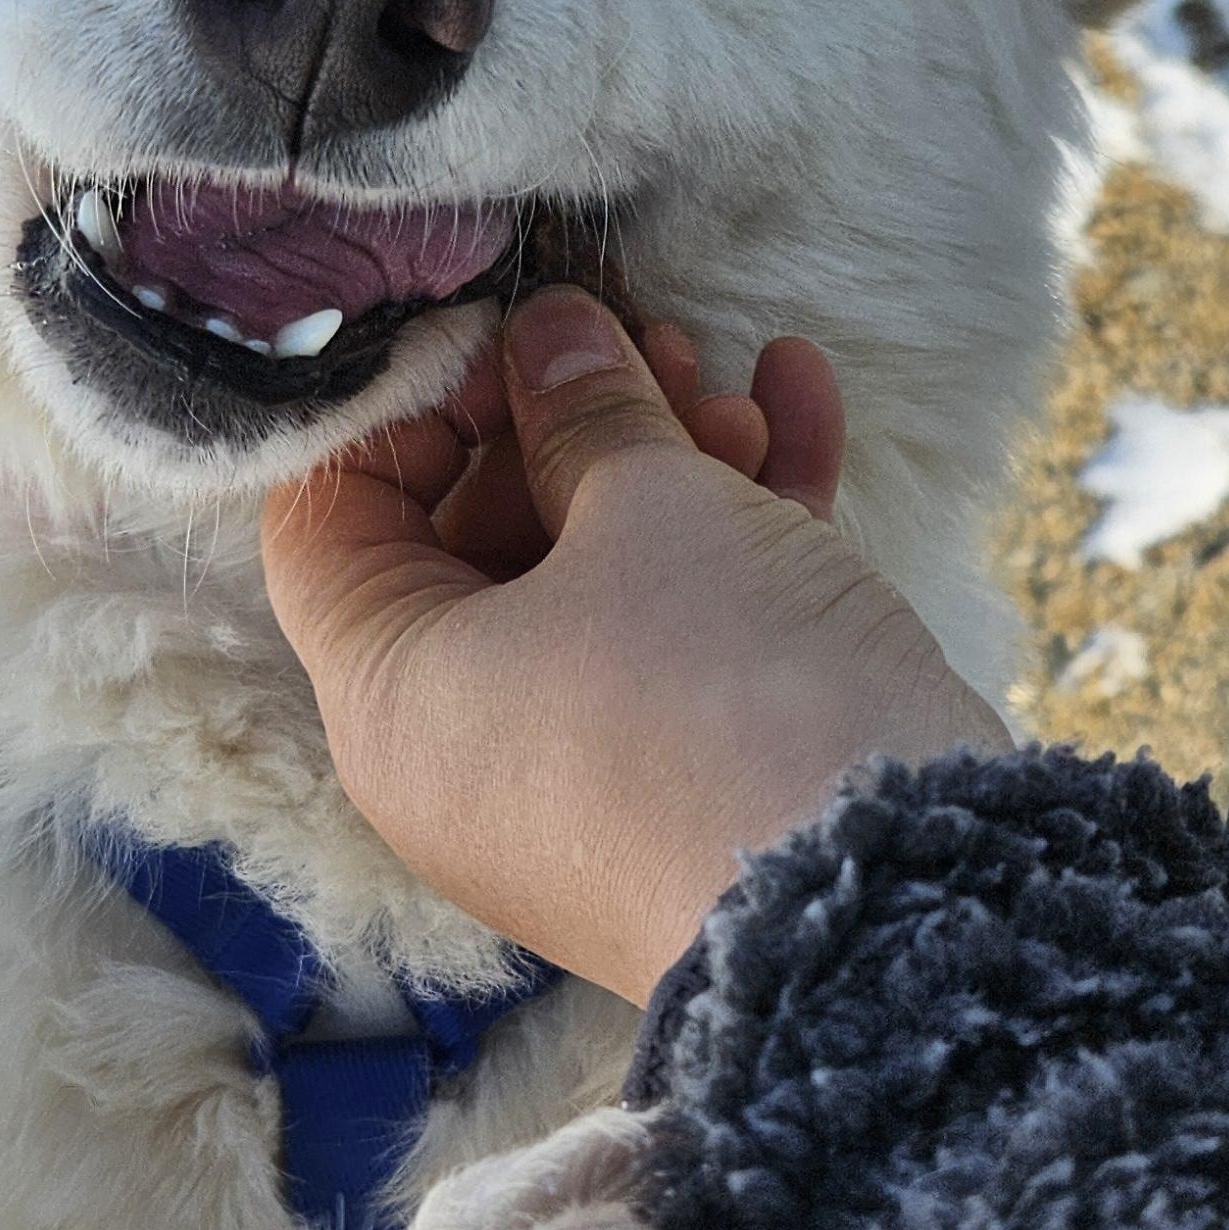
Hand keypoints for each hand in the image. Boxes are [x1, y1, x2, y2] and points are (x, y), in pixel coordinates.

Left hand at [259, 288, 1009, 1001]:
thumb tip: (547, 337)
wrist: (898, 896)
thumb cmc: (724, 700)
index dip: (408, 404)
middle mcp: (461, 754)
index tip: (502, 333)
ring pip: (596, 582)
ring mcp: (577, 779)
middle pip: (475, 541)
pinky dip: (734, 526)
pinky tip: (799, 402)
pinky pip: (682, 637)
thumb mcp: (647, 506)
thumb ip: (584, 405)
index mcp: (389, 694)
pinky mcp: (687, 786)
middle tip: (650, 341)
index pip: (329, 519)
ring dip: (666, 460)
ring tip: (738, 377)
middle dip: (571, 422)